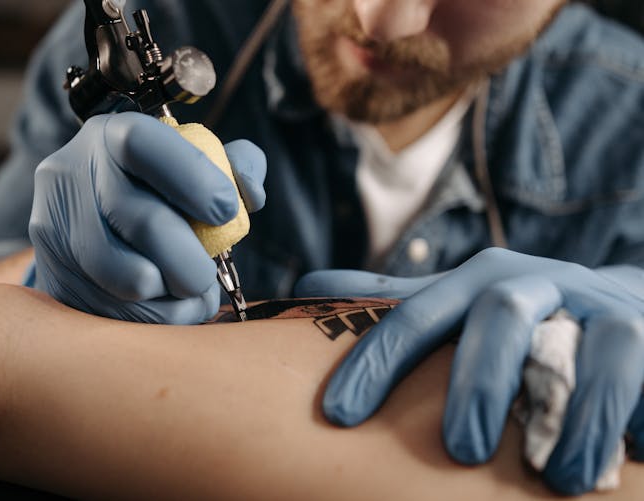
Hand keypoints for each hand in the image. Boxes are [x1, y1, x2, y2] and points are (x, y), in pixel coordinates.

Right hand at [29, 112, 265, 322]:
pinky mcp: (53, 276)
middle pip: (142, 220)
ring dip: (174, 296)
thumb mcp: (197, 160)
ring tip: (192, 293)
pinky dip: (155, 318)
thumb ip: (236, 165)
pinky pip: (113, 312)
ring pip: (127, 276)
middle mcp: (71, 175)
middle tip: (207, 275)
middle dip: (190, 258)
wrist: (91, 212)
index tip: (228, 211)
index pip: (144, 145)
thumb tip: (249, 195)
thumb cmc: (159, 186)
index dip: (194, 178)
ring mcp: (53, 228)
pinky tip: (168, 306)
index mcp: (110, 135)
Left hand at [295, 248, 643, 493]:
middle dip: (479, 382)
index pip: (415, 316)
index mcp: (475, 282)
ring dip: (575, 417)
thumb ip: (388, 302)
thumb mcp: (452, 308)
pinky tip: (629, 449)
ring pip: (591, 346)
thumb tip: (308, 285)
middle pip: (500, 316)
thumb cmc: (515, 322)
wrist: (612, 304)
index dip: (376, 362)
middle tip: (460, 449)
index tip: (340, 415)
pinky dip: (634, 412)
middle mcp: (533, 284)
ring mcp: (596, 306)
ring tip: (559, 480)